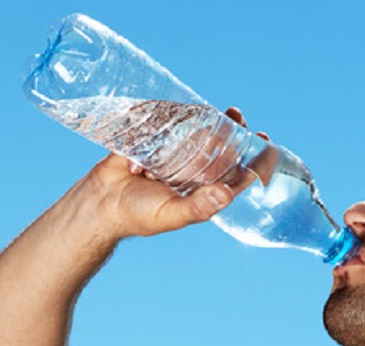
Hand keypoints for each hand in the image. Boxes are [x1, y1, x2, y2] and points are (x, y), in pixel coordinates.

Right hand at [75, 107, 267, 238]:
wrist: (100, 203)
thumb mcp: (171, 214)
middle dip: (230, 129)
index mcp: (204, 191)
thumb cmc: (138, 215)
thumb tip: (225, 195)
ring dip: (205, 119)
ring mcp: (174, 155)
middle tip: (235, 115)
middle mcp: (193, 172)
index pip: (236, 173)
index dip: (253, 158)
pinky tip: (175, 112)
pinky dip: (172, 117)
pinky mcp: (153, 141)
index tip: (265, 139)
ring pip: (197, 132)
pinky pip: (168, 123)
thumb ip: (198, 207)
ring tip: (209, 111)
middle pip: (220, 146)